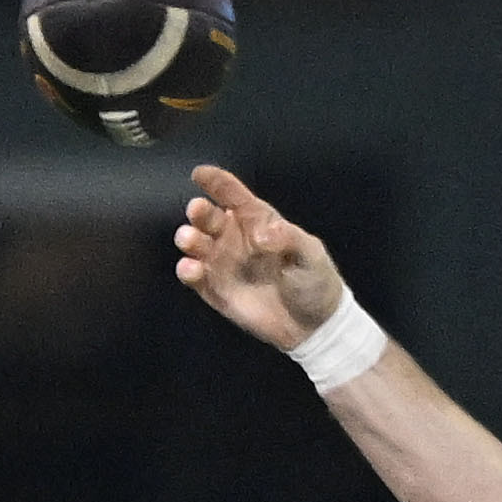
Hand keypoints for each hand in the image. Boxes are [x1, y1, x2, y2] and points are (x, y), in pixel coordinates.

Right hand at [173, 166, 345, 349]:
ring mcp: (223, 264)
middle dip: (200, 212)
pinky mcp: (216, 290)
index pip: (234, 195)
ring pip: (196, 245)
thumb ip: (288, 238)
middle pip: (209, 217)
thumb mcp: (310, 254)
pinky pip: (195, 277)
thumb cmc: (314, 281)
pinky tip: (190, 268)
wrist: (313, 326)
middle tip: (198, 211)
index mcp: (258, 221)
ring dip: (189, 239)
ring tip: (190, 240)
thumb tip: (262, 234)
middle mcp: (235, 238)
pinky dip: (187, 271)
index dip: (217, 183)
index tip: (200, 174)